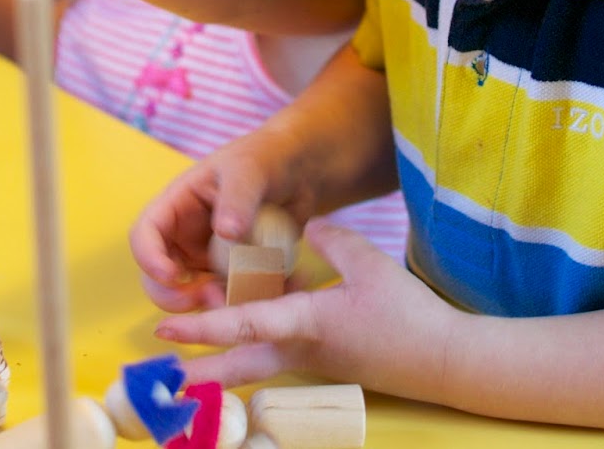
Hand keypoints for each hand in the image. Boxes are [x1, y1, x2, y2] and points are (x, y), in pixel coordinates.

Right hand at [129, 128, 318, 312]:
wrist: (300, 173)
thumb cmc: (264, 158)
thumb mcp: (249, 169)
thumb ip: (238, 198)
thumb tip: (226, 231)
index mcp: (177, 206)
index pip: (145, 235)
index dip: (149, 258)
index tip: (172, 276)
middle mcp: (187, 237)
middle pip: (160, 278)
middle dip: (175, 296)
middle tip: (209, 298)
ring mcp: (210, 259)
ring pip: (197, 295)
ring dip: (216, 305)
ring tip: (249, 297)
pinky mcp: (236, 274)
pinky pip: (235, 296)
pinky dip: (252, 300)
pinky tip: (280, 286)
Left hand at [152, 220, 456, 398]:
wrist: (442, 360)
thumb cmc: (406, 313)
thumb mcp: (368, 263)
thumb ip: (331, 240)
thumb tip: (305, 225)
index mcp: (305, 324)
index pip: (243, 325)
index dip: (202, 327)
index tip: (166, 331)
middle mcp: (300, 350)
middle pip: (237, 367)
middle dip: (198, 373)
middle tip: (161, 378)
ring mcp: (313, 362)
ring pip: (255, 366)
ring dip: (221, 368)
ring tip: (188, 368)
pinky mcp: (325, 363)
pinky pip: (278, 359)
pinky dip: (253, 354)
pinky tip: (241, 345)